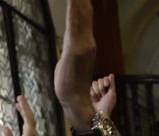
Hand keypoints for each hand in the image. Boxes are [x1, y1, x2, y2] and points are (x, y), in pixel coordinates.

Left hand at [1, 95, 38, 135]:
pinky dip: (25, 111)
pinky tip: (21, 105)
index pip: (26, 120)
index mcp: (28, 134)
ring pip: (29, 115)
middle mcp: (32, 131)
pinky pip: (28, 118)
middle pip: (29, 116)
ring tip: (20, 98)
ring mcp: (32, 131)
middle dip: (24, 107)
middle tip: (19, 98)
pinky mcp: (31, 131)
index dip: (22, 112)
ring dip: (25, 106)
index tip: (17, 105)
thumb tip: (4, 128)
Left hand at [53, 0, 96, 132]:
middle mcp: (87, 41)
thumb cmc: (71, 84)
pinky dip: (74, 10)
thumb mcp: (71, 59)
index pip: (84, 16)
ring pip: (81, 15)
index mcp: (86, 43)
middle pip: (84, 11)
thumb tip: (73, 40)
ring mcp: (82, 45)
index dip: (82, 1)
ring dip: (79, 0)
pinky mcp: (74, 49)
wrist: (75, 101)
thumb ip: (74, 47)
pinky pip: (74, 24)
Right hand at [89, 74, 115, 117]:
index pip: (105, 78)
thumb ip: (112, 83)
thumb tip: (111, 74)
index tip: (106, 85)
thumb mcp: (112, 94)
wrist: (100, 113)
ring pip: (94, 83)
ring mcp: (97, 91)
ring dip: (97, 91)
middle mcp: (103, 88)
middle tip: (103, 95)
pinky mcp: (91, 93)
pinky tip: (95, 99)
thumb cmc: (108, 104)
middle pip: (99, 80)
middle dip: (101, 88)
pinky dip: (93, 93)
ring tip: (99, 98)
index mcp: (109, 88)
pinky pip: (90, 88)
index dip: (105, 81)